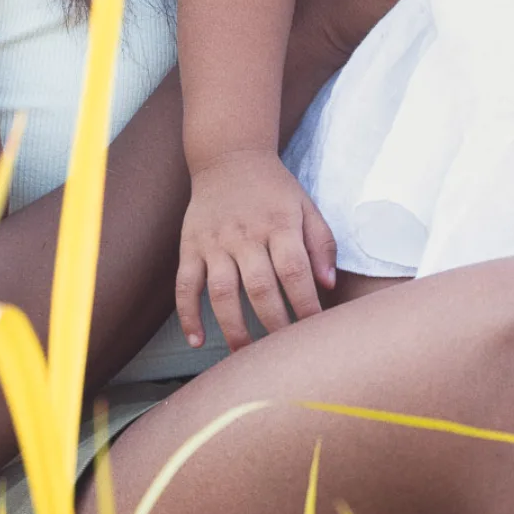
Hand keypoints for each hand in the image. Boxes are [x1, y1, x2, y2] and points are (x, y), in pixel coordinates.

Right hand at [175, 150, 337, 351]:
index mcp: (279, 224)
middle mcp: (245, 234)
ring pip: (221, 291)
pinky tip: (196, 340)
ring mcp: (214, 242)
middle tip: (284, 354)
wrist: (229, 157)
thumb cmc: (274, 189)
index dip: (306, 304)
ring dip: (233, 327)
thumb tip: (328, 285)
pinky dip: (188, 314)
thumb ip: (321, 243)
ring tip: (244, 356)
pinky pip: (185, 285)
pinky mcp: (190, 246)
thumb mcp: (306, 206)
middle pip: (260, 286)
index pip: (295, 270)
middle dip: (274, 324)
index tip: (315, 331)